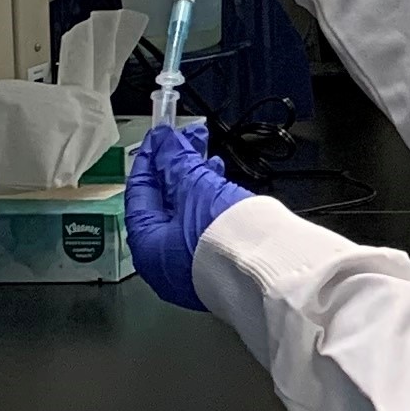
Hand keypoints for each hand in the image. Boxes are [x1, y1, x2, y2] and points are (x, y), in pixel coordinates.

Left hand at [124, 121, 249, 308]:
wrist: (270, 272)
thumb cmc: (223, 235)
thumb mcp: (195, 189)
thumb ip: (176, 163)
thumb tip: (166, 143)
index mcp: (146, 247)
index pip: (139, 195)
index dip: (149, 161)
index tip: (160, 138)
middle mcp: (161, 264)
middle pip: (162, 206)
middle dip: (175, 170)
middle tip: (187, 141)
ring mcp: (189, 270)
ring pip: (184, 217)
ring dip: (194, 184)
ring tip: (210, 159)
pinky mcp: (215, 269)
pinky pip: (201, 229)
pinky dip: (207, 205)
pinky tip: (221, 186)